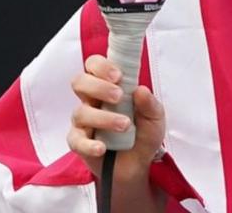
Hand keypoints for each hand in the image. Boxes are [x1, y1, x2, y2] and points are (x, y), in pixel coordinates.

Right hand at [67, 54, 166, 184]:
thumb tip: (141, 90)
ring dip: (104, 118)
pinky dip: (89, 144)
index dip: (102, 66)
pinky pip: (76, 141)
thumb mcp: (155, 117)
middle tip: (118, 96)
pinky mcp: (80, 143)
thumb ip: (150, 103)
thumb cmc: (143, 134)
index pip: (94, 66)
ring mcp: (84, 122)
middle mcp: (92, 101)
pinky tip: (102, 147)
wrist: (139, 165)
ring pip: (81, 112)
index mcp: (108, 87)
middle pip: (79, 82)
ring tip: (125, 126)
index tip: (118, 76)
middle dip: (98, 86)